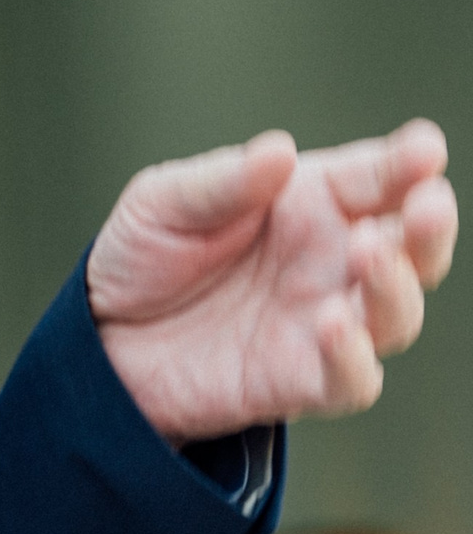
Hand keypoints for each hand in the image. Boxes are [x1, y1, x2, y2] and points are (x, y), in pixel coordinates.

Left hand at [87, 120, 456, 443]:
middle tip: (427, 206)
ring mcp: (324, 324)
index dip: (408, 164)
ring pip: (396, 313)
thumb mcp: (164, 203)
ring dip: (396, 286)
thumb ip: (222, 183)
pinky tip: (334, 326)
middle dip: (430, 228)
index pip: (378, 178)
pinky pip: (353, 380)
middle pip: (412, 247)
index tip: (424, 151)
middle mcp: (331, 261)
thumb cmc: (145, 259)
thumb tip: (278, 152)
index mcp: (312, 202)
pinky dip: (354, 358)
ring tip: (369, 255)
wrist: (102, 341)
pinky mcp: (301, 382)